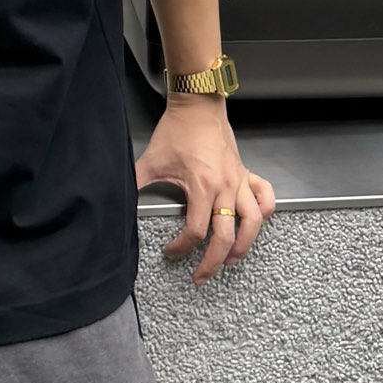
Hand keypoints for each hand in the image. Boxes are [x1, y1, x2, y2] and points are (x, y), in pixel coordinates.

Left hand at [134, 98, 276, 286]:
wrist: (197, 106)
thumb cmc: (177, 130)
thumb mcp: (151, 160)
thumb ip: (135, 183)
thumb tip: (118, 201)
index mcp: (201, 186)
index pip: (196, 230)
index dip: (182, 247)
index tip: (170, 251)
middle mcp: (225, 187)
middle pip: (226, 235)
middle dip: (213, 262)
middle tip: (201, 276)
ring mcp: (238, 180)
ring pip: (252, 222)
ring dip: (244, 244)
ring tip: (232, 259)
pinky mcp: (245, 173)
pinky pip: (264, 196)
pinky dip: (264, 211)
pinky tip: (255, 223)